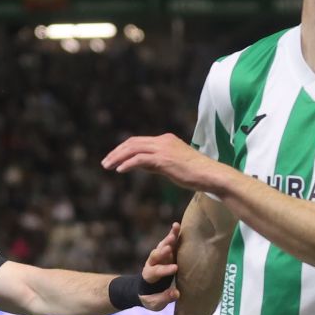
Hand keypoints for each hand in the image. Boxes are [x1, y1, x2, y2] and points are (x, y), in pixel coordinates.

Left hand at [103, 134, 223, 193]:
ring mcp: (163, 149)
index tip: (113, 158)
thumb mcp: (172, 165)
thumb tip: (139, 165)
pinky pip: (140, 160)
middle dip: (116, 152)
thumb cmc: (195, 173)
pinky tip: (119, 170)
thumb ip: (155, 162)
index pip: (138, 141)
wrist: (209, 174)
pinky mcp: (164, 160)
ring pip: (134, 149)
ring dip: (118, 158)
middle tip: (105, 163)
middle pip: (133, 142)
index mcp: (165, 140)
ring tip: (107, 166)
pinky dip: (128, 164)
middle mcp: (163, 141)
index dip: (123, 149)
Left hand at [139, 224, 180, 311]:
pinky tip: (177, 225)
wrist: (145, 289)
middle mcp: (151, 264)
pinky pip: (168, 243)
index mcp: (149, 276)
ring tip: (175, 230)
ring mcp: (158, 257)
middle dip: (162, 251)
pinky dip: (172, 234)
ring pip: (161, 246)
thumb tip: (176, 293)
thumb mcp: (155, 303)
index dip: (164, 270)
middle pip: (155, 256)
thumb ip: (164, 298)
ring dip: (168, 239)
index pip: (155, 271)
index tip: (175, 268)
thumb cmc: (151, 298)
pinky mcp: (164, 254)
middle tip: (169, 247)